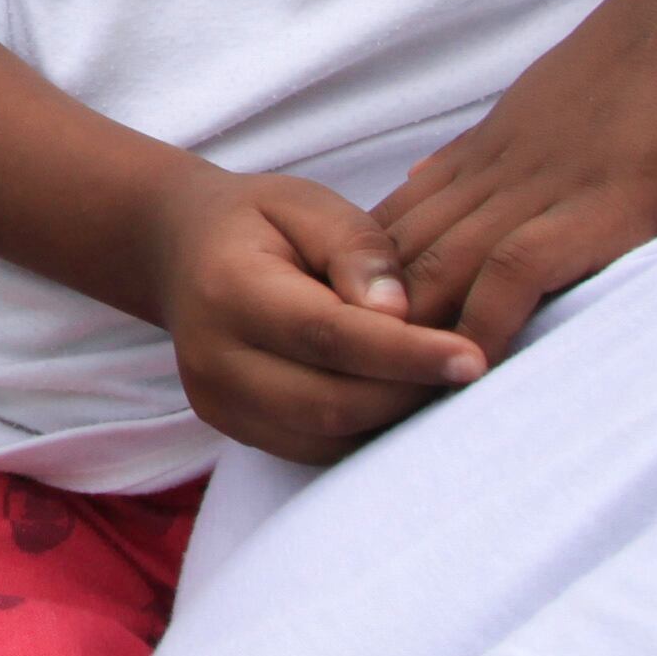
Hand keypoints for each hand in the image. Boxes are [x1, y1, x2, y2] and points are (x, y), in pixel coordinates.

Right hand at [151, 167, 488, 464]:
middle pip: (329, 402)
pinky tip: (396, 398)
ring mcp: (216, 401)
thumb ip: (358, 249)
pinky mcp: (231, 427)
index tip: (474, 359)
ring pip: (324, 438)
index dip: (405, 353)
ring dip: (391, 419)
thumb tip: (401, 313)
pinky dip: (364, 431)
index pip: (328, 335)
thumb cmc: (260, 222)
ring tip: (437, 382)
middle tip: (469, 371)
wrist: (182, 250)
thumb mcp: (309, 205)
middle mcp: (212, 357)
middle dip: (408, 393)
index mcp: (228, 289)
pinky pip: (313, 450)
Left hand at [373, 0, 656, 360]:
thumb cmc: (641, 64)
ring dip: (410, 336)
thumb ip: (480, 156)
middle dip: (366, 324)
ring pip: (438, 267)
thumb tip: (426, 182)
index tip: (339, 335)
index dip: (359, 287)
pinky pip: (514, 272)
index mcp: (479, 156)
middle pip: (396, 258)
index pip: (391, 228)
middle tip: (344, 388)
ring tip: (388, 400)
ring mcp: (537, 191)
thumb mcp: (535, 108)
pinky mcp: (594, 208)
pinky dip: (485, 322)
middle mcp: (491, 176)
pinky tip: (473, 369)